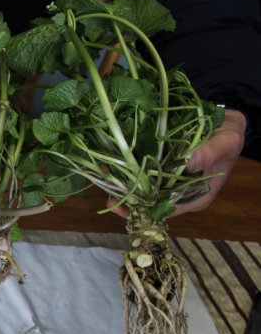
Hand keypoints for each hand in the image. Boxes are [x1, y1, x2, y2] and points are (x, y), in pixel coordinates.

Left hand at [107, 109, 246, 217]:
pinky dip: (127, 170)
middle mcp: (178, 194)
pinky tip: (112, 164)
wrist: (224, 123)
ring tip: (105, 178)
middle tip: (110, 198)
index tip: (128, 207)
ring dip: (124, 185)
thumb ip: (208, 153)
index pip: (169, 210)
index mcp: (195, 197)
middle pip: (151, 204)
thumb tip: (188, 161)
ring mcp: (168, 182)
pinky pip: (141, 174)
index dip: (147, 210)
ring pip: (142, 190)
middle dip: (130, 201)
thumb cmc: (228, 136)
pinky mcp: (160, 169)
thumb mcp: (225, 143)